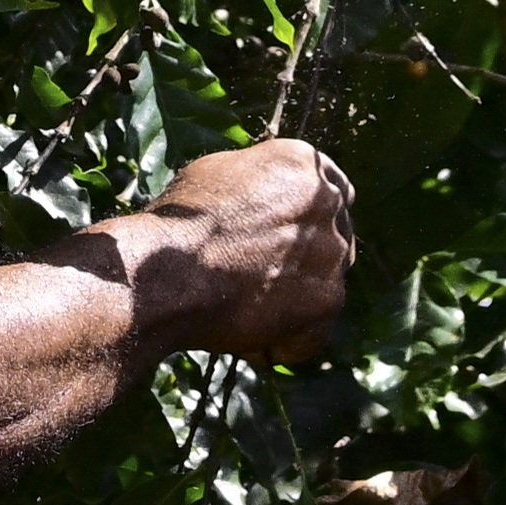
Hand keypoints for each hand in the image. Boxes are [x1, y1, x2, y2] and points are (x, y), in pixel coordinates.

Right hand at [107, 140, 355, 362]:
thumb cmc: (181, 224)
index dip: (310, 218)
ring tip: (245, 307)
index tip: (291, 237)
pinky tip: (249, 336)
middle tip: (266, 277)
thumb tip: (265, 196)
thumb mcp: (219, 175)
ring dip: (296, 299)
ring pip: (326, 283)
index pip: (332, 191)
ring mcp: (332, 253)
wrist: (170, 275)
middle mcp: (328, 203)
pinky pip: (314, 328)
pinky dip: (285, 340)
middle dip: (309, 258)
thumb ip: (261, 182)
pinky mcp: (327, 302)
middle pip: (335, 236)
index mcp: (304, 164)